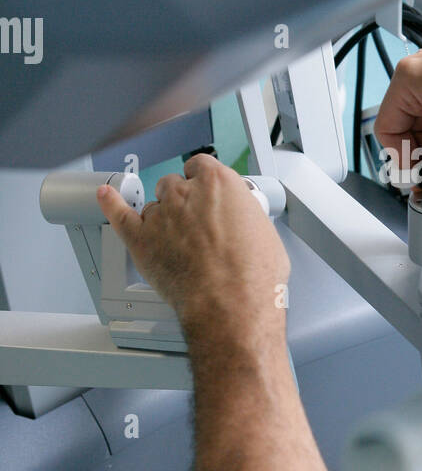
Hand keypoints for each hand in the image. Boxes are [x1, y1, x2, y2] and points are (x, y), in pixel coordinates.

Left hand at [96, 154, 290, 349]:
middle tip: (195, 225)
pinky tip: (107, 196)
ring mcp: (160, 216)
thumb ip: (244, 216)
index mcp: (218, 183)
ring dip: (162, 218)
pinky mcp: (140, 240)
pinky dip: (111, 204)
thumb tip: (244, 222)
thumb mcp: (265, 232)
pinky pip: (119, 214)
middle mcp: (185, 193)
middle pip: (174, 184)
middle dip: (182, 201)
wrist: (231, 305)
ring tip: (176, 241)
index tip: (204, 193)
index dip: (201, 181)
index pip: (200, 166)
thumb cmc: (253, 275)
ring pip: (153, 206)